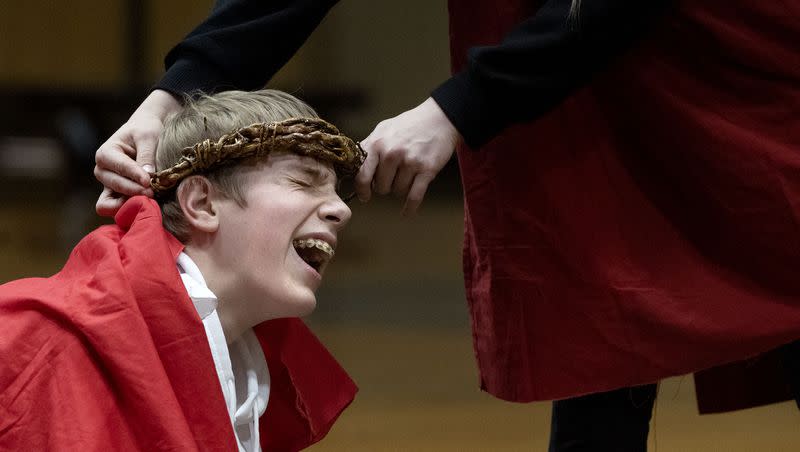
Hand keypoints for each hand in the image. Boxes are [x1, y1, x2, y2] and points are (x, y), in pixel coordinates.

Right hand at [94, 90, 180, 215]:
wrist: (145, 133)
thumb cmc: (145, 130)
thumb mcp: (147, 136)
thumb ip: (146, 155)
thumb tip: (147, 176)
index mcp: (106, 154)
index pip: (120, 168)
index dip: (134, 176)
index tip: (149, 181)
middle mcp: (102, 171)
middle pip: (115, 186)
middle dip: (135, 191)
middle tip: (154, 192)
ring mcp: (108, 185)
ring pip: (110, 202)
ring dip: (129, 202)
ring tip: (149, 200)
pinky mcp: (116, 194)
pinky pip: (114, 208)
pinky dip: (126, 209)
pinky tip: (145, 205)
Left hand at [356, 97, 459, 215]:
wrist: (439, 119)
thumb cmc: (409, 124)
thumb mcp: (383, 129)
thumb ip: (369, 147)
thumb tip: (355, 167)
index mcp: (377, 144)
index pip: (362, 175)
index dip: (362, 189)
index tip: (365, 195)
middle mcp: (392, 154)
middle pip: (381, 187)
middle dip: (385, 186)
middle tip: (393, 177)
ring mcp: (410, 162)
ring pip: (398, 192)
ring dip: (401, 189)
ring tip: (407, 175)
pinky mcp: (426, 170)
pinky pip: (414, 197)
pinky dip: (409, 208)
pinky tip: (406, 213)